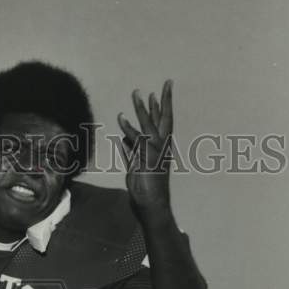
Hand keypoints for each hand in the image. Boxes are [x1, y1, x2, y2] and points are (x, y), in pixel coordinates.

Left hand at [117, 80, 173, 211]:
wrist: (152, 206)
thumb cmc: (146, 190)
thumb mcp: (135, 168)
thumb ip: (130, 154)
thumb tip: (124, 142)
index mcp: (161, 149)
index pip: (164, 123)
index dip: (163, 107)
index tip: (160, 92)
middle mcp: (161, 148)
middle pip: (165, 119)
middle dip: (164, 100)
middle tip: (166, 82)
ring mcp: (155, 154)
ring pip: (149, 126)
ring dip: (141, 109)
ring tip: (136, 93)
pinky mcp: (146, 161)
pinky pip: (137, 142)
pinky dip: (129, 130)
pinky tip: (121, 118)